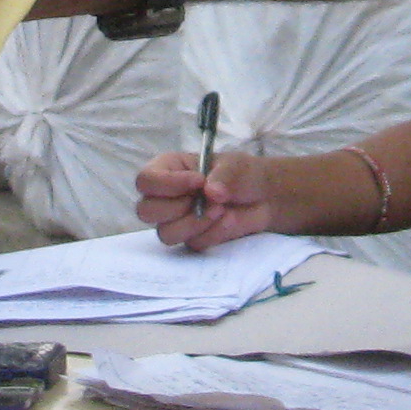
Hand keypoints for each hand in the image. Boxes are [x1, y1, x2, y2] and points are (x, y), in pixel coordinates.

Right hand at [134, 149, 290, 251]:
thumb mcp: (236, 165)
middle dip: (178, 207)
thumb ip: (224, 175)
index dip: (167, 184)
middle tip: (207, 199)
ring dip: (196, 223)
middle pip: (145, 211)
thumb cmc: (242, 174)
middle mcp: (166, 197)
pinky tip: (228, 220)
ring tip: (221, 210)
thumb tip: (211, 192)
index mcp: (168, 170)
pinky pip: (192, 243)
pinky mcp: (192, 239)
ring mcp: (177, 221)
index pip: (146, 180)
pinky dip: (213, 233)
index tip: (199, 181)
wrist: (264, 198)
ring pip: (166, 233)